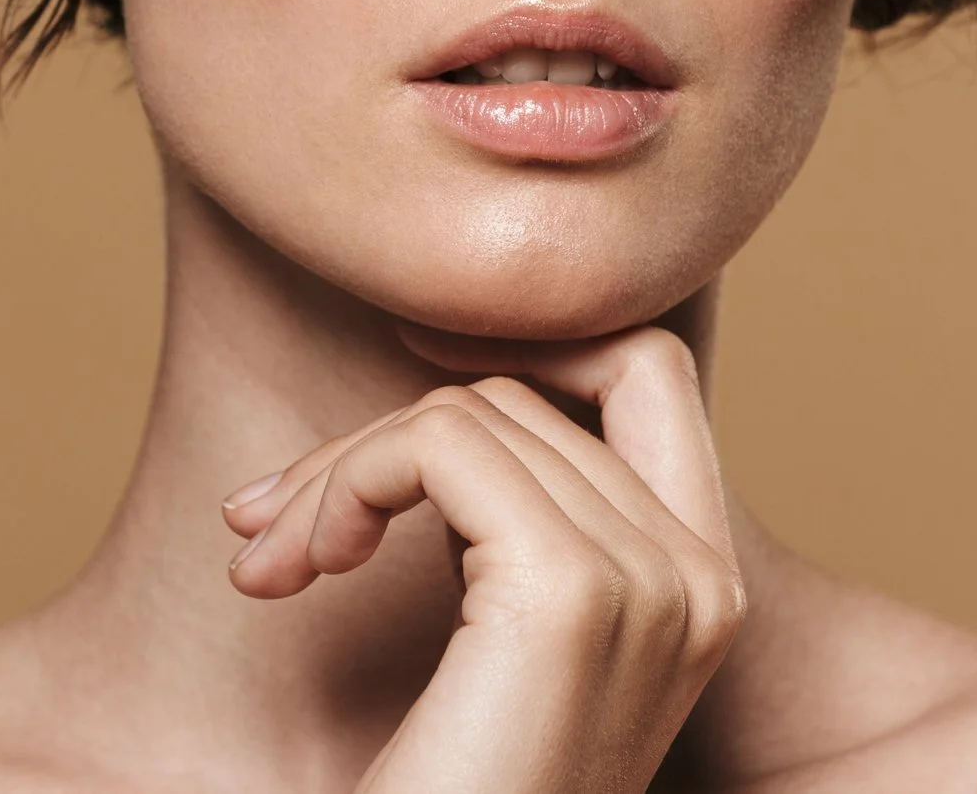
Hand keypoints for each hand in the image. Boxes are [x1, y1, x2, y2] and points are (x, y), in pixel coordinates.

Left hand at [221, 326, 745, 793]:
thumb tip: (440, 361)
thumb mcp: (498, 643)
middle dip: (374, 440)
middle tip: (274, 532)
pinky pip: (441, 443)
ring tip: (276, 564)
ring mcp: (651, 584)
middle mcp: (700, 577)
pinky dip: (348, 483)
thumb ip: (513, 522)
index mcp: (702, 587)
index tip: (408, 360)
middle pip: (525, 394)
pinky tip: (302, 571)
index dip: (528, 334)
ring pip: (468, 412)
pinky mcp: (572, 595)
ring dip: (339, 474)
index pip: (647, 370)